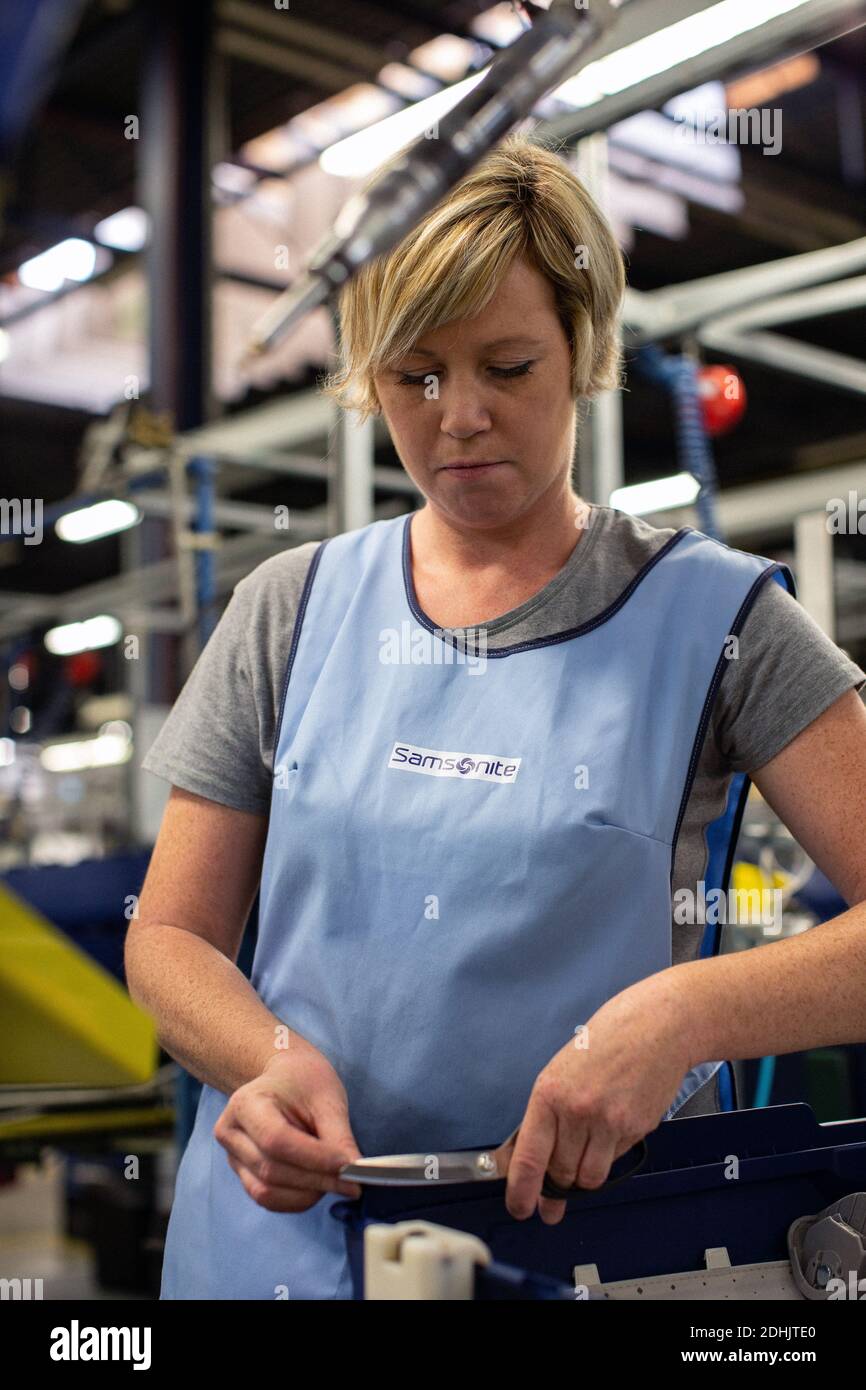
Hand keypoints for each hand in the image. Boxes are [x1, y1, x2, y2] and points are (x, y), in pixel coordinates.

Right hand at [214, 1035, 363, 1211]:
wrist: (283, 1078)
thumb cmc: (304, 1082)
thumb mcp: (327, 1099)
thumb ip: (339, 1137)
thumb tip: (354, 1171)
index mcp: (246, 1103)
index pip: (276, 1140)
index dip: (313, 1157)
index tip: (348, 1165)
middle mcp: (231, 1132)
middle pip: (272, 1170)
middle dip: (316, 1179)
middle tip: (353, 1182)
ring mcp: (233, 1157)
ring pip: (268, 1191)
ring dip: (308, 1193)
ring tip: (337, 1180)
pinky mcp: (243, 1175)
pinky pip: (268, 1199)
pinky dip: (298, 1199)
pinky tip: (320, 1186)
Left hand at [505, 972, 692, 1224]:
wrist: (653, 1028)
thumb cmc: (604, 1045)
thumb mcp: (561, 1073)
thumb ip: (546, 1116)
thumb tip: (532, 1158)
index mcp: (548, 1094)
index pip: (529, 1157)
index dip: (521, 1191)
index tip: (520, 1208)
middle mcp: (576, 1111)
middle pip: (560, 1174)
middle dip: (555, 1188)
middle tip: (554, 1197)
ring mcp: (608, 1122)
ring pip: (589, 1178)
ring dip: (583, 1177)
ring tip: (586, 1154)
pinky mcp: (635, 1129)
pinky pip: (615, 1161)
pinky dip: (609, 1156)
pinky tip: (612, 1129)